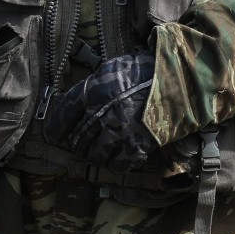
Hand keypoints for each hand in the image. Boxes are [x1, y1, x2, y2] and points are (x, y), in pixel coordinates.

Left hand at [44, 52, 173, 172]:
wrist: (180, 81)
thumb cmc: (145, 71)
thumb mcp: (112, 68)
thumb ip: (91, 87)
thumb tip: (72, 104)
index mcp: (94, 90)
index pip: (63, 114)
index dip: (55, 127)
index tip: (54, 134)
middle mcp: (103, 113)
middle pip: (77, 138)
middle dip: (77, 142)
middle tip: (81, 141)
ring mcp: (120, 132)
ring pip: (94, 154)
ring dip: (94, 153)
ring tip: (100, 148)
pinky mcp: (137, 147)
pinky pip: (117, 165)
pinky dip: (115, 162)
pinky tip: (118, 155)